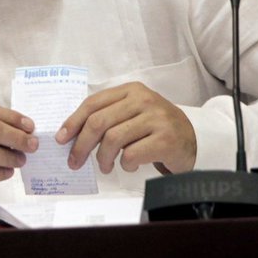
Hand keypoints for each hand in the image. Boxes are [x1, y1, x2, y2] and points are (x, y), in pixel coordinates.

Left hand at [56, 82, 195, 174]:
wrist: (196, 139)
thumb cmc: (156, 128)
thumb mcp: (132, 114)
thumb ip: (107, 117)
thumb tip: (70, 135)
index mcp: (131, 90)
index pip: (93, 103)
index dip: (73, 122)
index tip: (61, 138)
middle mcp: (144, 100)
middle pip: (99, 122)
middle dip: (81, 145)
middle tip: (75, 162)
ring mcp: (157, 119)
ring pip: (113, 139)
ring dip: (103, 158)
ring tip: (105, 166)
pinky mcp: (167, 139)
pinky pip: (132, 154)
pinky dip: (125, 164)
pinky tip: (129, 166)